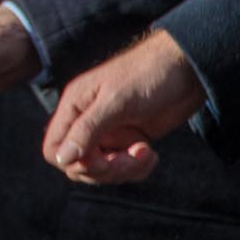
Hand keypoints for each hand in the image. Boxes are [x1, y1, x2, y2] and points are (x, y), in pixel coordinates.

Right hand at [42, 29, 206, 184]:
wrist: (185, 68)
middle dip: (104, 170)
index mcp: (75, 107)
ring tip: (146, 152)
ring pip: (103, 171)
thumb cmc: (146, 74)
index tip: (100, 159)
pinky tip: (152, 153)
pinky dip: (138, 169)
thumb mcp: (115, 101)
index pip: (54, 148)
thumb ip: (87, 129)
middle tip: (130, 158)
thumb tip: (61, 157)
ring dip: (125, 170)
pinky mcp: (130, 140)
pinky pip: (124, 169)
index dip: (72, 162)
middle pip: (78, 165)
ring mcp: (109, 133)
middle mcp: (88, 122)